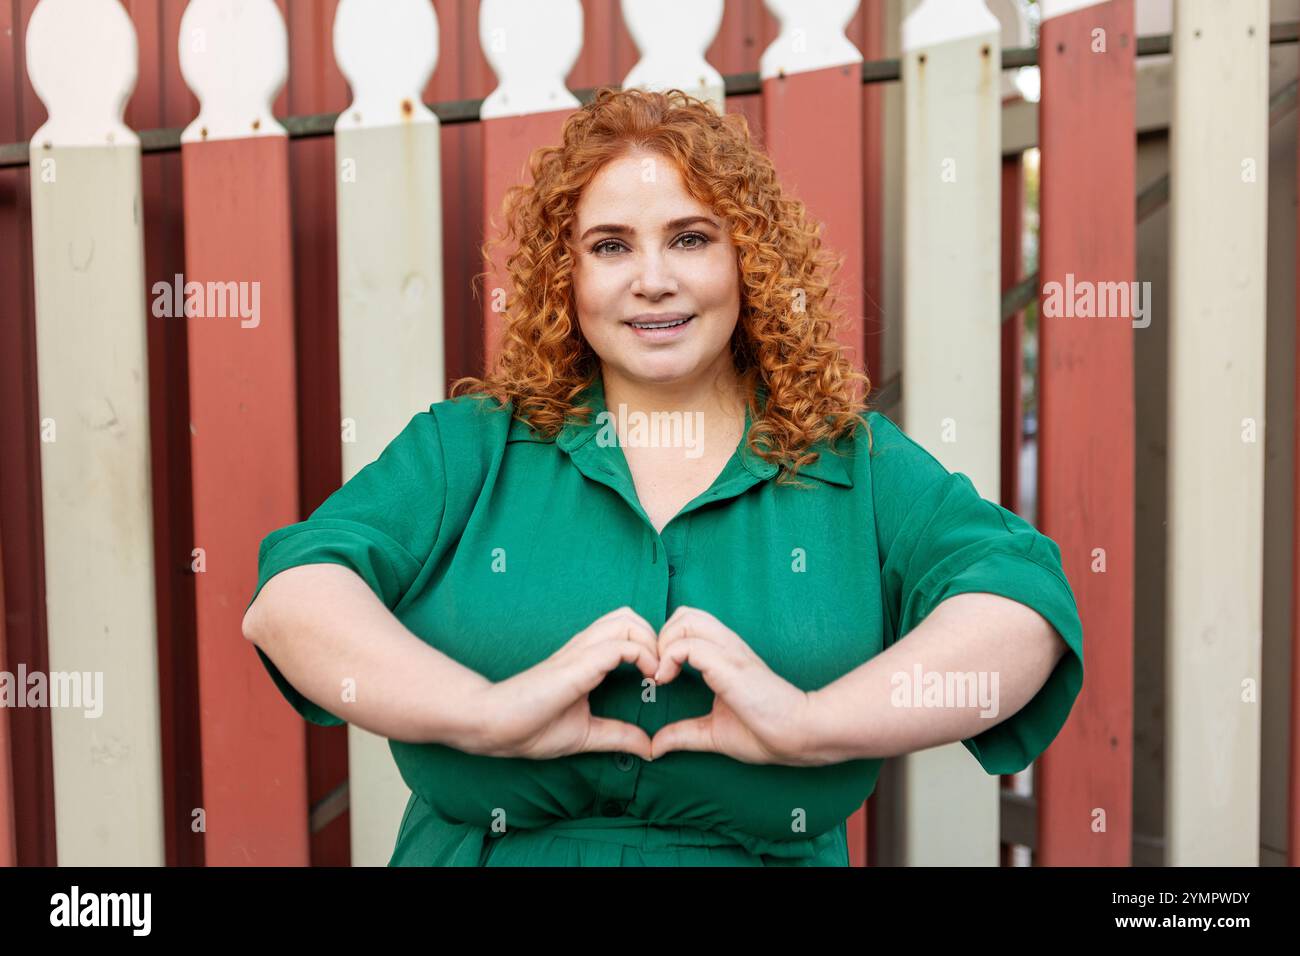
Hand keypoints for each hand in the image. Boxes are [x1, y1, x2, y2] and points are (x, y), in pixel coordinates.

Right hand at [467, 606, 658, 759]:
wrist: (494, 726)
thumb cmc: (531, 727)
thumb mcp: (586, 733)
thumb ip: (617, 735)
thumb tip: (648, 747)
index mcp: (587, 659)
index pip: (625, 629)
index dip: (650, 646)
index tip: (659, 679)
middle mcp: (585, 648)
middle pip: (630, 615)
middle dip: (655, 638)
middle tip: (660, 671)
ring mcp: (580, 652)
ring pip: (627, 621)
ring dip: (651, 643)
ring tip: (655, 674)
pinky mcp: (577, 664)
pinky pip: (619, 645)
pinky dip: (643, 656)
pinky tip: (648, 680)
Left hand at [650, 606, 820, 764]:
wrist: (796, 735)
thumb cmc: (764, 732)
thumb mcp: (712, 732)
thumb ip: (683, 734)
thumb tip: (656, 746)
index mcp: (724, 656)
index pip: (689, 624)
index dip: (666, 643)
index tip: (660, 677)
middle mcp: (726, 646)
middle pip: (684, 613)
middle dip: (662, 637)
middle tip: (660, 670)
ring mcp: (728, 652)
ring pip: (685, 619)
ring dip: (664, 644)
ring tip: (663, 674)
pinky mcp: (727, 664)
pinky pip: (688, 645)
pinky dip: (668, 658)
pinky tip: (666, 680)